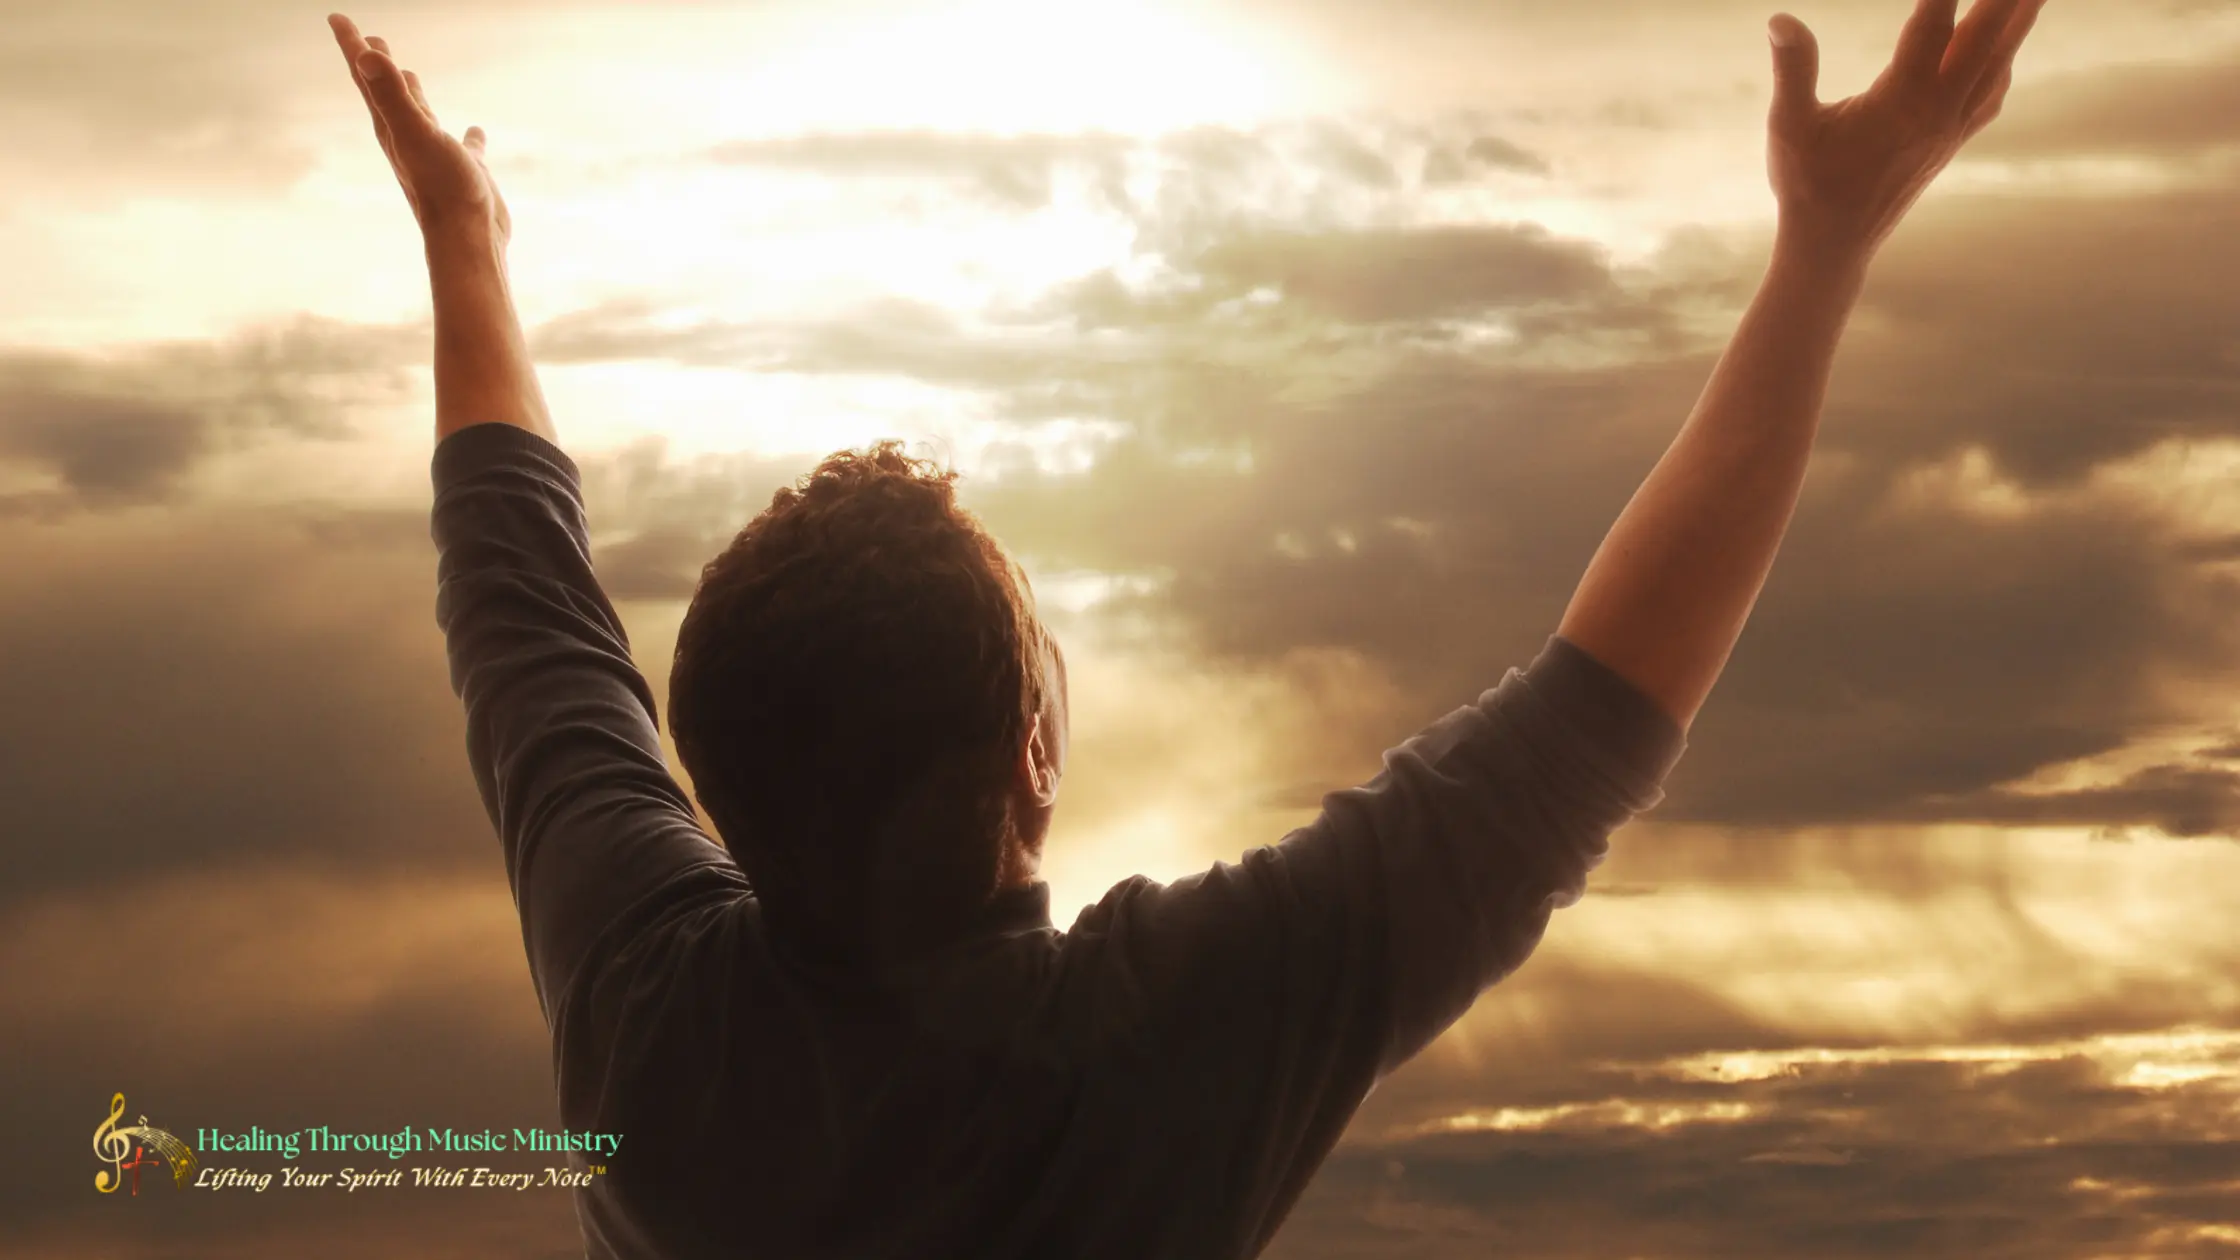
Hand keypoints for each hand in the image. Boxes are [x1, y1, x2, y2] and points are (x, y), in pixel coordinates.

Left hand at [328, 13, 510, 247]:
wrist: (469, 237)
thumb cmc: (443, 188)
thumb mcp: (416, 134)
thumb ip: (392, 95)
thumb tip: (367, 55)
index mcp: (391, 126)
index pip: (366, 76)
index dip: (351, 44)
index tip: (336, 17)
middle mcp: (407, 138)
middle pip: (385, 91)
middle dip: (375, 63)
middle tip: (369, 39)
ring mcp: (434, 154)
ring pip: (419, 115)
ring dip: (412, 92)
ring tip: (411, 73)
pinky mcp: (463, 170)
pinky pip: (463, 146)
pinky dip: (468, 136)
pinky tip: (475, 130)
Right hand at [1765, 0, 2047, 263]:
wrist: (1833, 246)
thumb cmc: (1806, 185)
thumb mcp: (1789, 125)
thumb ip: (1793, 67)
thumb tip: (1779, 18)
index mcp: (1901, 102)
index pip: (1933, 22)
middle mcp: (1938, 112)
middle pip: (1987, 35)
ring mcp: (1951, 129)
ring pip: (1999, 62)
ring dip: (2020, 20)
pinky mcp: (1951, 143)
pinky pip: (1992, 93)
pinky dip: (2003, 61)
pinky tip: (2003, 49)